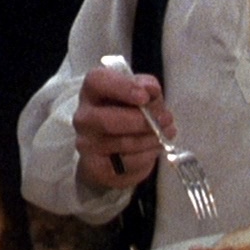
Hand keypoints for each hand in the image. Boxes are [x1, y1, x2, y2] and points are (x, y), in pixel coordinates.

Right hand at [72, 64, 170, 188]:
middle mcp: (83, 117)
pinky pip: (128, 164)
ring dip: (151, 139)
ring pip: (123, 143)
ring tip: (164, 134)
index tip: (145, 96)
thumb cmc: (127, 114)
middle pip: (108, 120)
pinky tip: (152, 149)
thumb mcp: (139, 94)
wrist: (113, 151)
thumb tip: (151, 90)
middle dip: (142, 121)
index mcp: (92, 91)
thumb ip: (146, 88)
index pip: (98, 81)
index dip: (122, 87)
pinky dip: (147, 156)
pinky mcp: (95, 168)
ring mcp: (86, 144)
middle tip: (166, 119)